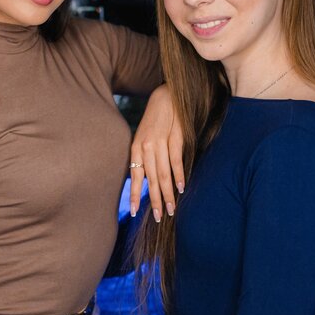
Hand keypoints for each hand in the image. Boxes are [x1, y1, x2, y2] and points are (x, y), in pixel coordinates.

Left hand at [130, 84, 184, 221]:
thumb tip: (143, 181)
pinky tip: (180, 188)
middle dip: (155, 200)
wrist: (165, 97)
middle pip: (151, 179)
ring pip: (163, 174)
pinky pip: (176, 161)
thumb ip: (143, 158)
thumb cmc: (154, 121)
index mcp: (136, 148)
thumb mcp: (142, 138)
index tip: (134, 213)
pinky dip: (178, 176)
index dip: (135, 195)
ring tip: (171, 209)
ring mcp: (160, 142)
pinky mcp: (175, 138)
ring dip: (167, 193)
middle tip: (159, 217)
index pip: (134, 176)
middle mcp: (146, 147)